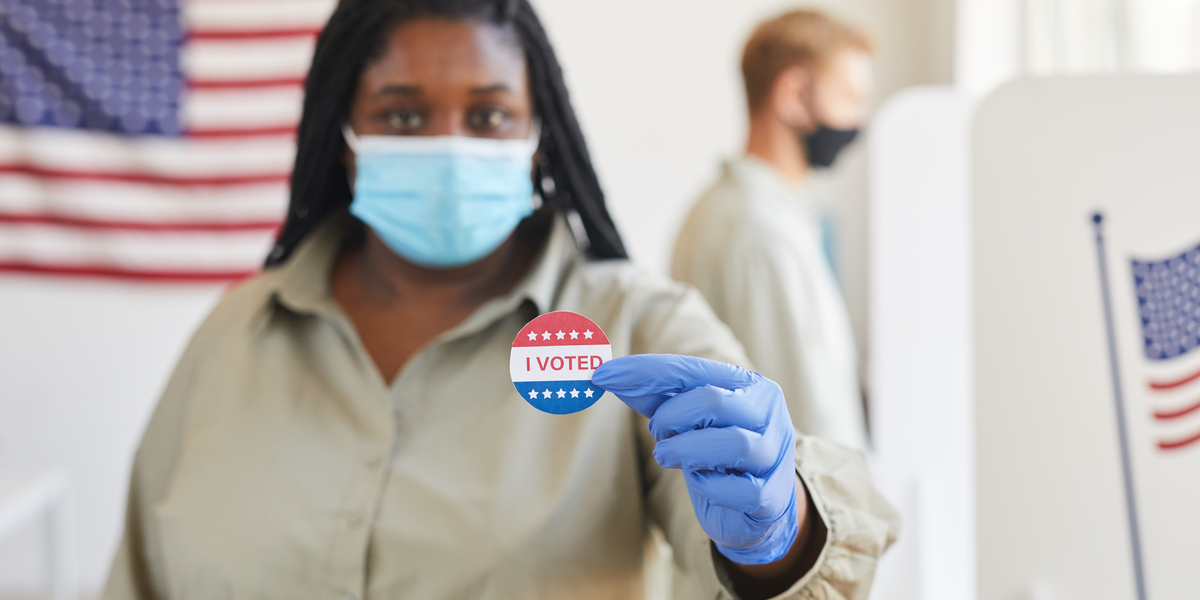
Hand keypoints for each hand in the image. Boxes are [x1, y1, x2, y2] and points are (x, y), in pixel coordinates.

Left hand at [593, 354, 799, 563]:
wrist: (756, 510)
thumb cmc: (716, 455)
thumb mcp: (686, 422)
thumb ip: (654, 398)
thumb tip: (606, 374)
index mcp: (747, 385)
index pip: (691, 370)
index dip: (643, 372)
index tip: (601, 375)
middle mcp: (769, 412)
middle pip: (712, 402)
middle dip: (671, 419)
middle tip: (658, 434)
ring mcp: (776, 454)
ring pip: (733, 443)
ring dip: (686, 451)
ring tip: (669, 457)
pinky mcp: (773, 496)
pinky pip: (740, 490)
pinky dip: (711, 488)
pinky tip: (704, 485)